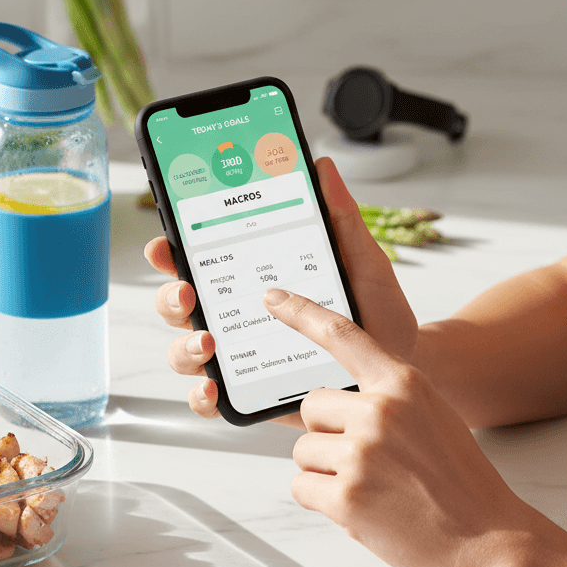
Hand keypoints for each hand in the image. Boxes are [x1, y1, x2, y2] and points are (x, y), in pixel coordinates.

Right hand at [144, 157, 419, 421]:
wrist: (399, 370)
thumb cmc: (378, 315)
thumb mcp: (363, 262)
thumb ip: (341, 219)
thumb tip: (322, 168)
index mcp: (259, 276)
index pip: (205, 256)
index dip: (174, 246)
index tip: (166, 240)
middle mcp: (241, 315)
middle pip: (181, 301)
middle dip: (170, 294)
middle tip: (186, 290)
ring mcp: (242, 356)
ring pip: (186, 349)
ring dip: (184, 344)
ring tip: (207, 341)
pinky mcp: (251, 393)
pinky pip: (211, 398)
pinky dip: (201, 396)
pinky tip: (213, 390)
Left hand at [263, 286, 537, 566]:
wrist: (492, 542)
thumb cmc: (462, 484)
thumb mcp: (433, 417)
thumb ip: (389, 400)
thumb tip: (339, 407)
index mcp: (403, 383)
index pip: (342, 336)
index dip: (301, 313)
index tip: (272, 297)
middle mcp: (379, 410)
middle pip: (311, 407)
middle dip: (327, 434)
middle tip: (366, 461)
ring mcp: (360, 453)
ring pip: (304, 451)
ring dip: (326, 472)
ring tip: (373, 490)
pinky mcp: (346, 496)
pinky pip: (302, 487)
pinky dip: (323, 502)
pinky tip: (364, 511)